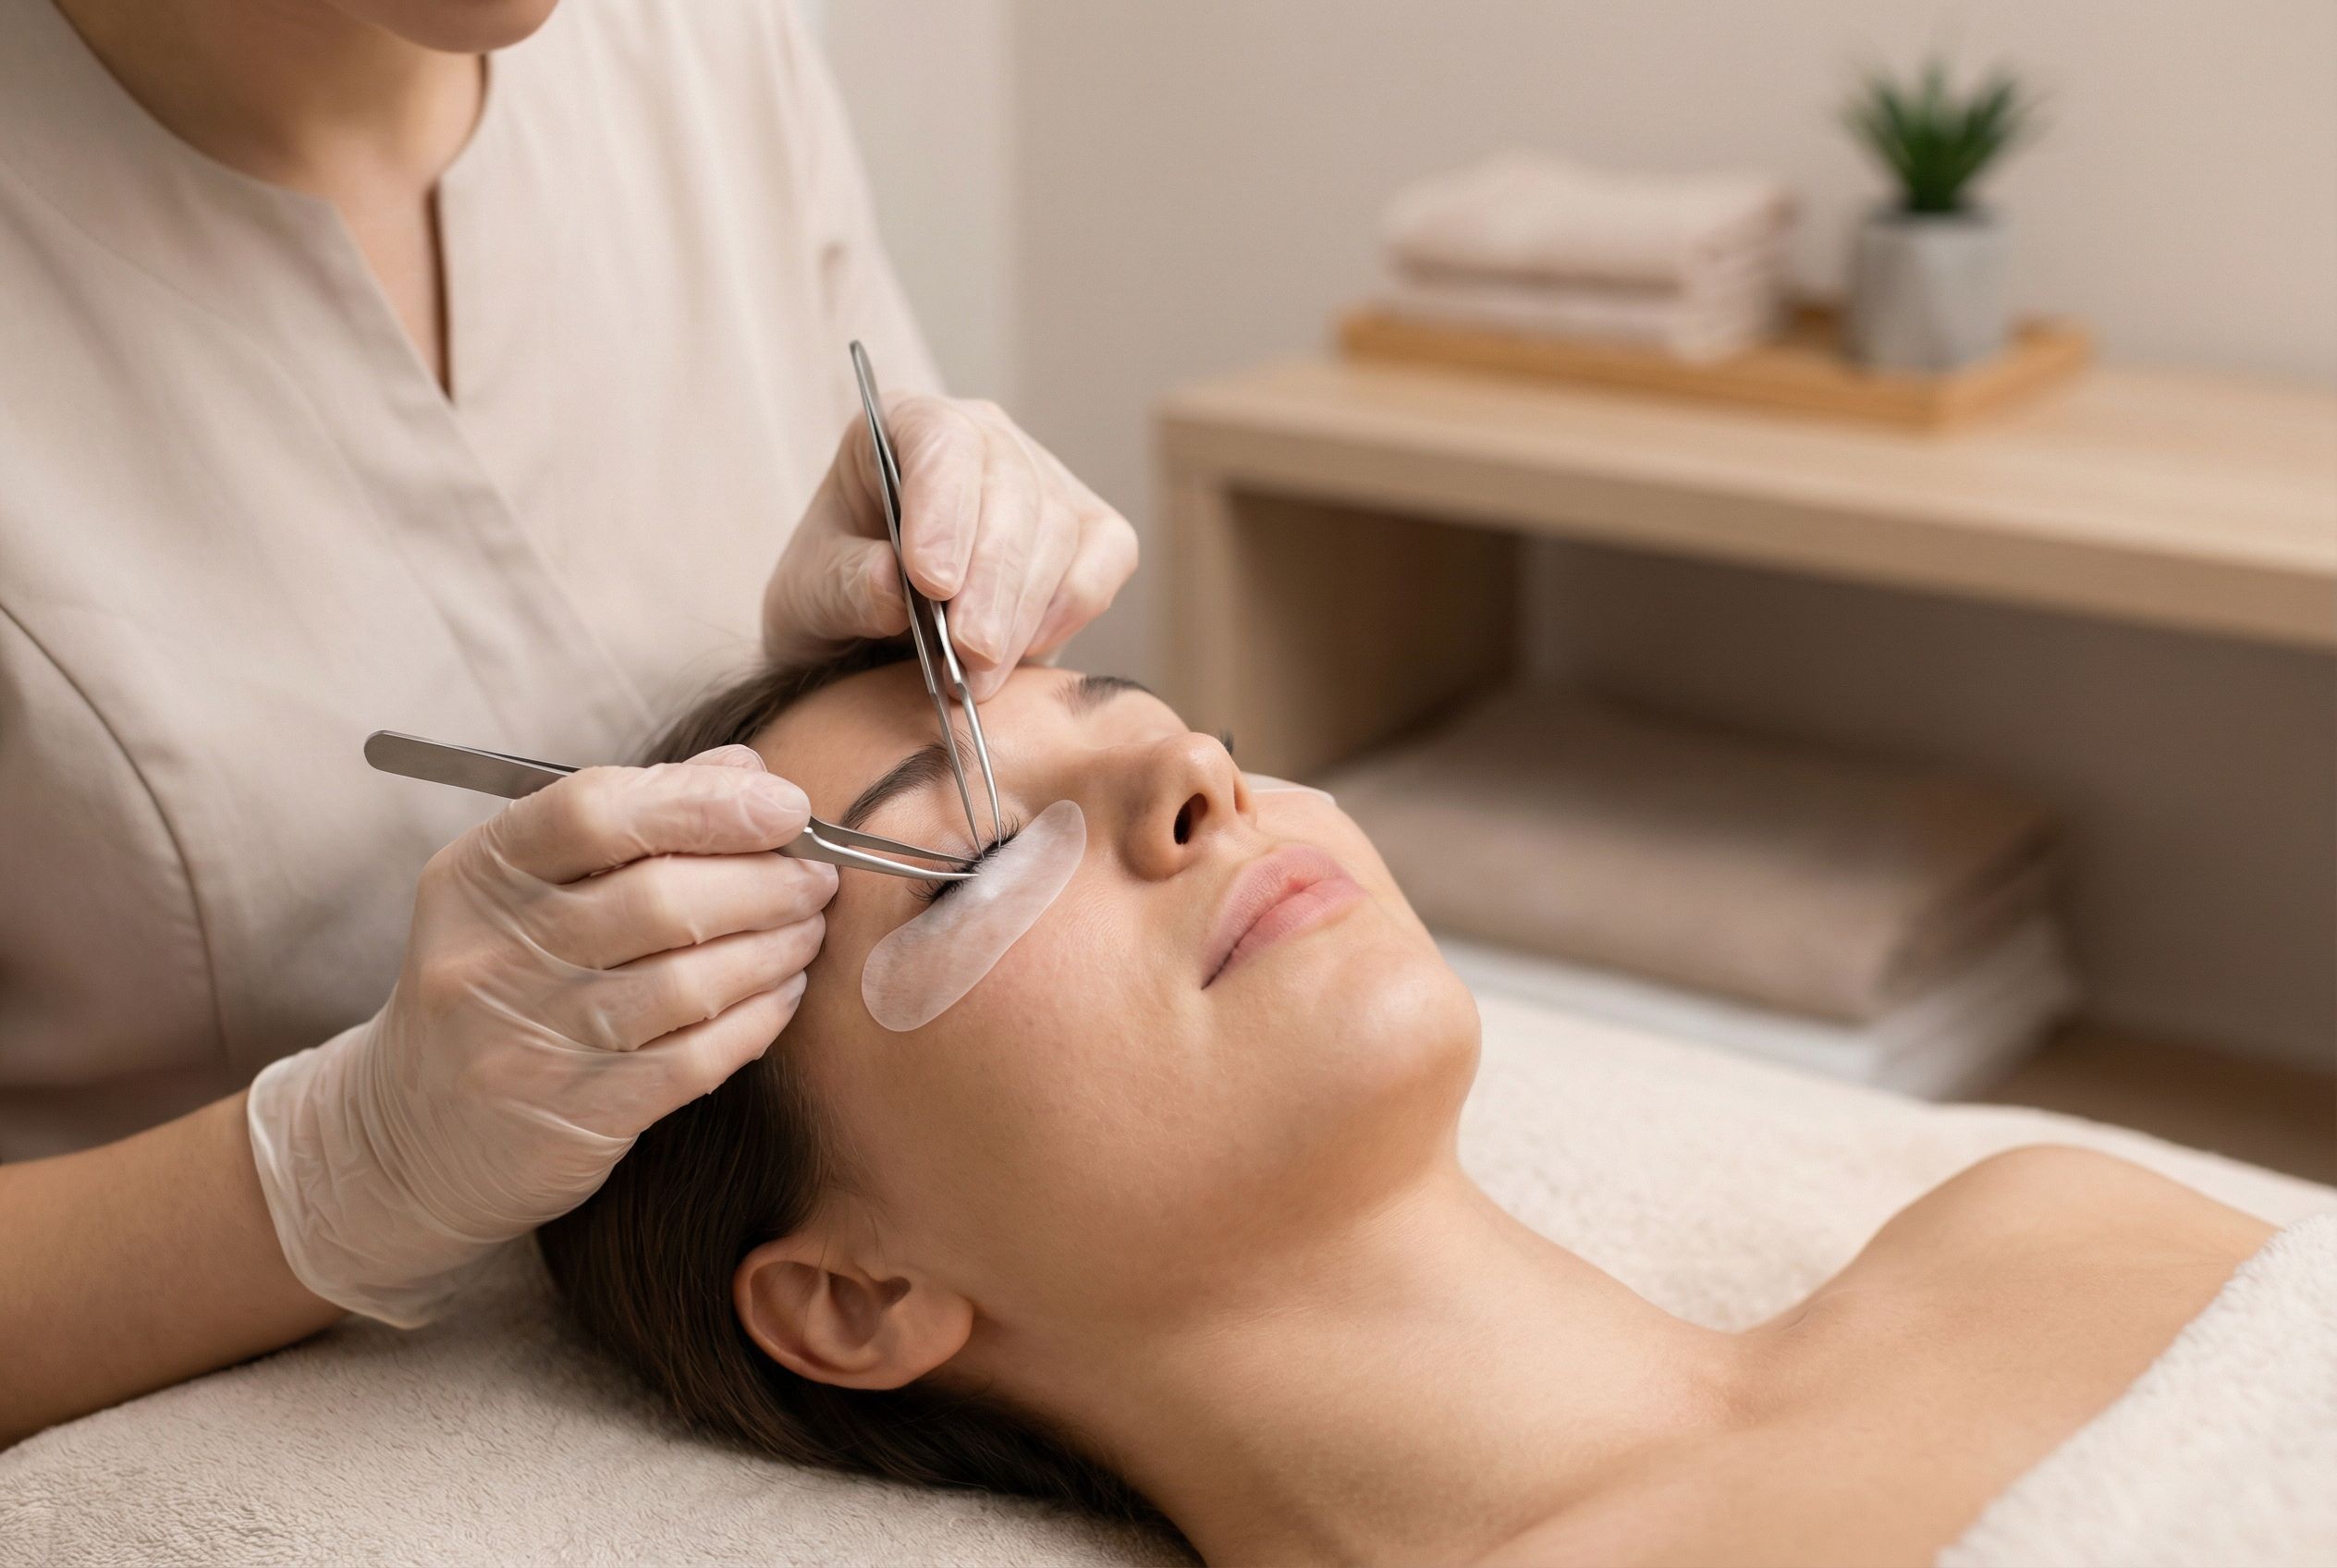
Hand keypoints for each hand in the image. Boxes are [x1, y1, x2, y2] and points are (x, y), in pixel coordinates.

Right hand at [245, 746, 836, 1325]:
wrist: (406, 1136)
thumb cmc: (495, 981)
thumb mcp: (524, 889)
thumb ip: (632, 818)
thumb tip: (744, 769)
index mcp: (477, 876)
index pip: (593, 811)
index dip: (704, 802)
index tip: (786, 805)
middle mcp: (493, 956)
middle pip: (659, 898)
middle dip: (765, 879)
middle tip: (818, 874)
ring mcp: (531, 1043)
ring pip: (689, 981)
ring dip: (775, 945)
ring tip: (810, 925)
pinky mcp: (577, 1115)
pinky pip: (696, 1058)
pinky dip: (758, 1017)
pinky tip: (785, 990)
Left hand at [762, 394, 1137, 697]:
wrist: (870, 632)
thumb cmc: (838, 593)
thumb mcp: (809, 596)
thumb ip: (844, 586)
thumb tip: (891, 584)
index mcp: (903, 425)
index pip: (941, 442)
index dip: (944, 509)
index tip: (932, 583)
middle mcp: (983, 438)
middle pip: (1011, 489)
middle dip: (991, 582)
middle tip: (967, 658)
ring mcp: (1043, 479)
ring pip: (1059, 529)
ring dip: (1021, 613)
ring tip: (977, 676)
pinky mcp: (1089, 529)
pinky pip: (1105, 559)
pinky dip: (1070, 611)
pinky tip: (1022, 654)